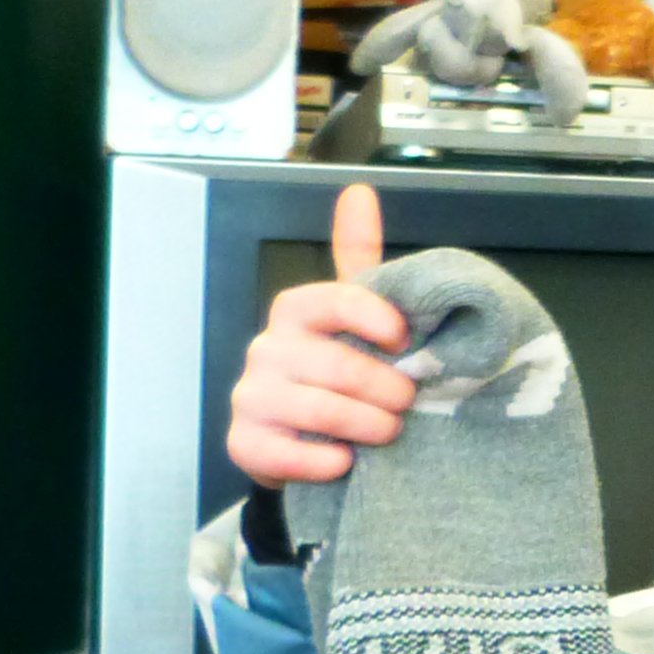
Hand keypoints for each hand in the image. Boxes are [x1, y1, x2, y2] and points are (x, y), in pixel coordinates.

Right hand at [224, 183, 417, 489]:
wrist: (309, 442)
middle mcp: (266, 348)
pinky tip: (346, 461)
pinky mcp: (244, 443)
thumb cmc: (343, 372)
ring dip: (368, 426)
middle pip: (338, 365)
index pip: (337, 298)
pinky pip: (288, 455)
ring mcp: (249, 396)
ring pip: (320, 410)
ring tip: (389, 432)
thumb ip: (360, 260)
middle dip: (387, 389)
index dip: (378, 320)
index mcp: (296, 310)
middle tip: (409, 402)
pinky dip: (326, 461)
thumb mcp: (358, 318)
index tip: (405, 341)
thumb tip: (358, 191)